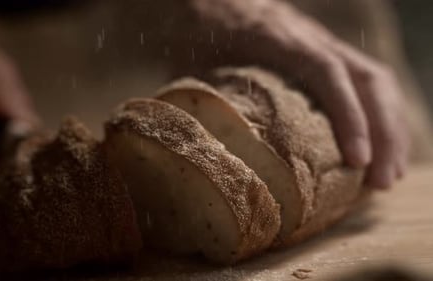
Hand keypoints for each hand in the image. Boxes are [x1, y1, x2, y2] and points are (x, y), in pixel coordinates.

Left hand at [179, 0, 407, 188]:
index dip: (348, 117)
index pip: (328, 74)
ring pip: (374, 81)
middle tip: (381, 183)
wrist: (213, 1)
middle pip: (366, 80)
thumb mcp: (195, 61)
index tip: (357, 161)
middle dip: (383, 133)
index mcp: (279, 40)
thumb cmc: (202, 31)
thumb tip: (210, 149)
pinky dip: (378, 116)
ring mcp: (323, 45)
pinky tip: (379, 147)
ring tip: (387, 176)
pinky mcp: (326, 55)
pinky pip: (365, 82)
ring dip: (389, 128)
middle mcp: (311, 40)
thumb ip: (206, 97)